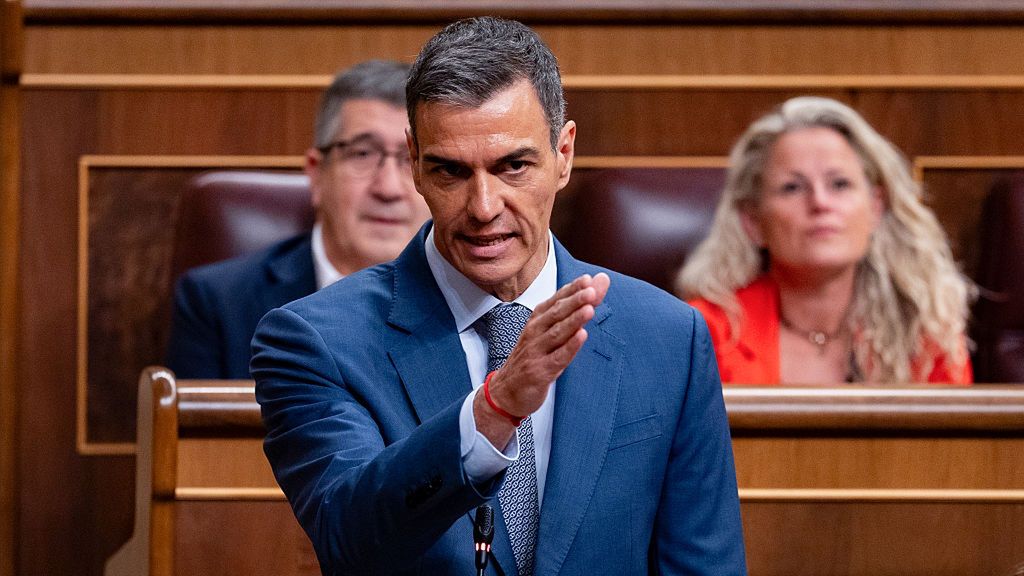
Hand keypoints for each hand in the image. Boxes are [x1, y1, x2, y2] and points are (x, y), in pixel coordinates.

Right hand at [474, 273, 609, 446]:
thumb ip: (573, 311)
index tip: (589, 279)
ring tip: (589, 308)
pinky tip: (581, 336)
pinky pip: (557, 357)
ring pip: (557, 333)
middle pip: (557, 313)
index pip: (556, 300)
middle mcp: (535, 332)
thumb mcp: (550, 332)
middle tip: (591, 289)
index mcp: (538, 320)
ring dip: (573, 320)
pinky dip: (570, 347)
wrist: (506, 391)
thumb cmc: (532, 357)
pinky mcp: (540, 371)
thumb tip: (596, 287)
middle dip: (574, 300)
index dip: (572, 289)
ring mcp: (536, 352)